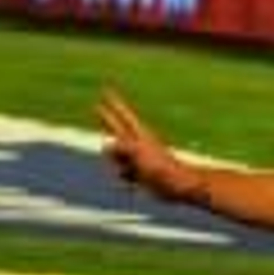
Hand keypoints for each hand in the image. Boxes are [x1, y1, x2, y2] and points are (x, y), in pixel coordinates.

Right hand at [96, 88, 204, 202]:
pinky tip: (137, 180)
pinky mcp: (139, 172)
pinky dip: (126, 176)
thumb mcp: (137, 152)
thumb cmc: (160, 166)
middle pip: (116, 129)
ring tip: (137, 169)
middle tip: (97, 107)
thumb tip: (106, 146)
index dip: (114, 103)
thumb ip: (120, 146)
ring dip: (119, 163)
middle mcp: (136, 143)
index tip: (106, 90)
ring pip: (116, 156)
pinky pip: (122, 173)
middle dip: (107, 120)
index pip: (123, 114)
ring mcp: (137, 157)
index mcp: (139, 134)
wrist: (176, 184)